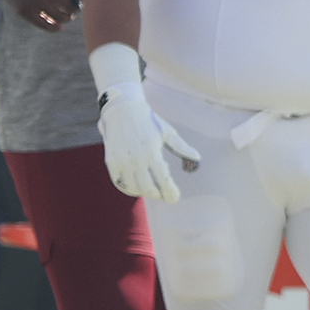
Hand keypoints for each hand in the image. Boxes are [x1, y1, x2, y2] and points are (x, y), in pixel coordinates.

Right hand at [0, 0, 82, 30]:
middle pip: (70, 6)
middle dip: (75, 9)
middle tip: (75, 9)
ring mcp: (34, 1)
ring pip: (60, 17)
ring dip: (67, 19)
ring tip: (67, 16)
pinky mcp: (25, 11)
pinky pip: (45, 25)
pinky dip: (55, 28)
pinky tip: (59, 26)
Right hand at [98, 82, 199, 201]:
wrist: (122, 110)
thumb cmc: (149, 121)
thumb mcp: (168, 133)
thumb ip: (181, 147)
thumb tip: (197, 158)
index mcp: (152, 153)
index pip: (163, 180)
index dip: (170, 193)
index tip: (174, 199)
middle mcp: (136, 159)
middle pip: (148, 189)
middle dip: (158, 194)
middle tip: (164, 194)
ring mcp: (122, 162)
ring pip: (133, 188)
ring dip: (144, 192)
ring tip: (151, 188)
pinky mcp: (111, 162)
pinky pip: (119, 183)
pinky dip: (128, 188)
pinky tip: (136, 186)